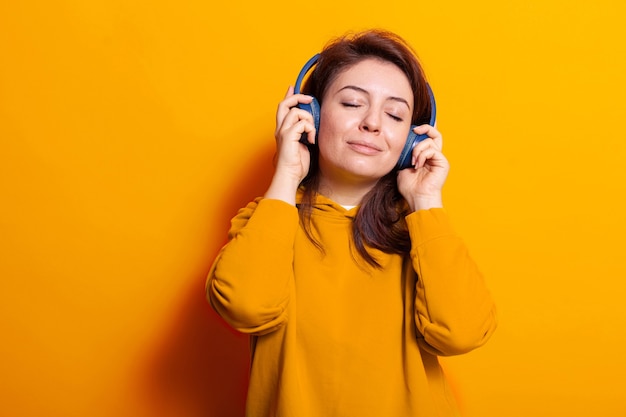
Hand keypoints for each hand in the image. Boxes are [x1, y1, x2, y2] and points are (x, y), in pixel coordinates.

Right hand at [265, 86, 316, 204]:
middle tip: (310, 99)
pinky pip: (302, 123)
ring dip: (309, 119)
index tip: (292, 87)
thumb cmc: (296, 165)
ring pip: (296, 111)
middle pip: (285, 103)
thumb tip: (312, 124)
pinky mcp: (288, 137)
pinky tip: (311, 140)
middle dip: (297, 97)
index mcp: (283, 130)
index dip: (288, 95)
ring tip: (312, 133)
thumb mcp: (303, 144)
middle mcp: (280, 129)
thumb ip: (305, 133)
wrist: (289, 176)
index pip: (283, 107)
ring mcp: (283, 132)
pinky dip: (310, 129)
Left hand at [397, 125, 448, 210]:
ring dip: (418, 149)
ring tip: (413, 161)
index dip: (424, 129)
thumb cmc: (410, 187)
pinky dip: (422, 155)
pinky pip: (432, 150)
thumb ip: (403, 156)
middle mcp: (434, 156)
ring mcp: (439, 159)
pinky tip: (418, 165)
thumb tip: (399, 146)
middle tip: (415, 130)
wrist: (417, 198)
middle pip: (435, 133)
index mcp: (426, 156)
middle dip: (425, 128)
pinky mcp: (443, 162)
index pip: (428, 138)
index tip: (412, 129)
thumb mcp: (401, 168)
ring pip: (430, 141)